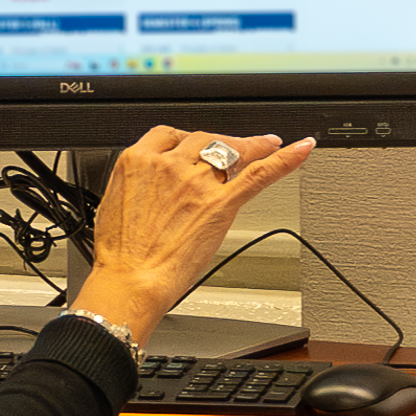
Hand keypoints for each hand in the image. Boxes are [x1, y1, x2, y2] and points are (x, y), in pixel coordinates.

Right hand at [75, 126, 315, 344]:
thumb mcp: (114, 204)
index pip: (170, 135)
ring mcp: (198, 182)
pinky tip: (301, 149)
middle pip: (204, 140)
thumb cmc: (119, 255)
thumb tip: (147, 191)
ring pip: (232, 151)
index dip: (188, 139)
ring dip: (252, 145)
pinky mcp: (221, 203)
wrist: (129, 280)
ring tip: (267, 143)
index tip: (197, 143)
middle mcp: (170, 164)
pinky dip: (286, 158)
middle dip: (220, 143)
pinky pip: (260, 174)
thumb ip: (137, 187)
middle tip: (233, 148)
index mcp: (138, 160)